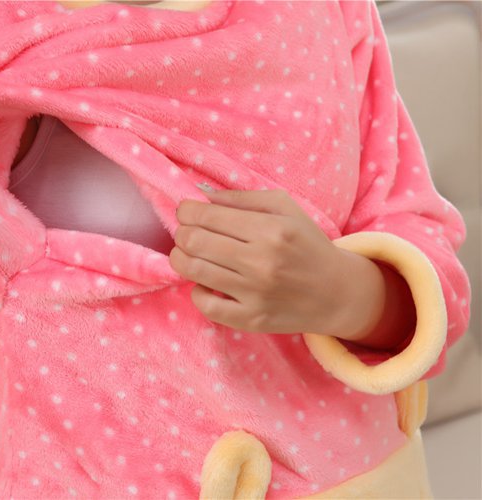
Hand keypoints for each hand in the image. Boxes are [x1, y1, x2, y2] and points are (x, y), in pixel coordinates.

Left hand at [170, 187, 348, 334]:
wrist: (337, 292)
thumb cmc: (307, 244)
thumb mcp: (284, 209)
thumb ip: (241, 198)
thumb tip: (201, 194)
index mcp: (270, 229)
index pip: (206, 215)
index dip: (186, 211)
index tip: (186, 212)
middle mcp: (261, 261)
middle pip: (193, 241)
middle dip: (181, 233)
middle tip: (187, 233)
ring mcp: (255, 293)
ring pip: (193, 270)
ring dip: (181, 258)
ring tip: (189, 254)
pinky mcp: (251, 319)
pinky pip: (205, 305)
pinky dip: (196, 292)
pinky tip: (205, 283)